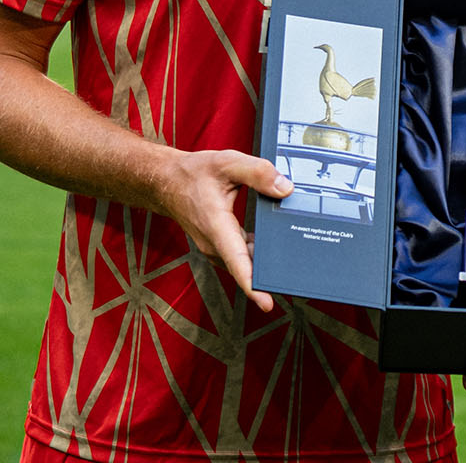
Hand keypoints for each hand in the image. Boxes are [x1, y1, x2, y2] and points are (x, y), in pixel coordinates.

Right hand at [160, 148, 291, 313]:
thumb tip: (285, 189)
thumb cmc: (194, 173)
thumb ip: (258, 173)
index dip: (251, 284)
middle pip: (245, 266)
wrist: (166, 181)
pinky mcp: (220, 244)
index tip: (266, 302)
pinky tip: (277, 247)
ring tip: (296, 266)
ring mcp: (216, 246)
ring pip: (244, 261)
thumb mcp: (227, 163)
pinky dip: (257, 254)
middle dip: (269, 277)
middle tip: (300, 281)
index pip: (236, 260)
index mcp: (216, 226)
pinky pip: (241, 254)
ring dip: (264, 264)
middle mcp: (214, 243)